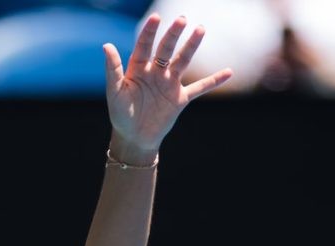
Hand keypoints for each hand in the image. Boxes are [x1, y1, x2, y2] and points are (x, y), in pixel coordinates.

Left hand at [104, 14, 232, 161]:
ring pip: (182, 61)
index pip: (144, 46)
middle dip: (174, 35)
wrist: (134, 139)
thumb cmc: (120, 115)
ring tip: (201, 29)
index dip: (150, 32)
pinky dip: (214, 81)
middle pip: (166, 50)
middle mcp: (155, 72)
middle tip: (182, 19)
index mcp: (137, 69)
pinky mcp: (180, 98)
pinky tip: (229, 72)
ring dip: (192, 46)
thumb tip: (106, 45)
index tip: (156, 18)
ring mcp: (169, 84)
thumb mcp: (114, 92)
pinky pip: (200, 87)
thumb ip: (112, 69)